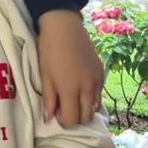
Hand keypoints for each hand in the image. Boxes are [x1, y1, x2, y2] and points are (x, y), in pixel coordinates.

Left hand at [37, 10, 104, 125]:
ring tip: (72, 99)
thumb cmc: (49, 51)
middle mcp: (88, 88)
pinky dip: (91, 98)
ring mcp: (98, 80)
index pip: (72, 120)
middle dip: (76, 118)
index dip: (63, 120)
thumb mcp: (45, 76)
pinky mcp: (102, 72)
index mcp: (71, 90)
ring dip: (84, 109)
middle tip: (64, 107)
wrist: (64, 27)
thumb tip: (49, 119)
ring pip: (95, 107)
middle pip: (86, 117)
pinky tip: (81, 89)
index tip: (56, 112)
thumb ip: (49, 99)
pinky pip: (99, 94)